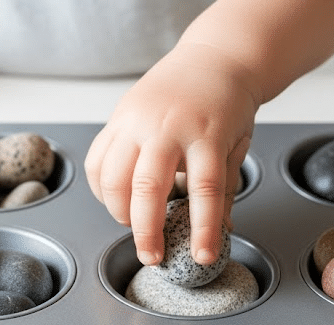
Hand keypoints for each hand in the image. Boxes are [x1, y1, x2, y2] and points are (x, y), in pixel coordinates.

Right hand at [85, 42, 258, 265]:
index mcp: (207, 134)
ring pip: (114, 176)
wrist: (211, 59)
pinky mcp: (116, 118)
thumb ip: (225, 188)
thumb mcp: (236, 145)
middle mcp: (168, 127)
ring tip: (132, 225)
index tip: (202, 256)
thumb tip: (221, 232)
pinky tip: (116, 200)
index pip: (205, 189)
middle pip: (148, 186)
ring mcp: (137, 120)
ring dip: (118, 211)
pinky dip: (102, 189)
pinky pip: (97, 161)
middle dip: (146, 229)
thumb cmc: (225, 105)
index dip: (203, 228)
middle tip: (151, 255)